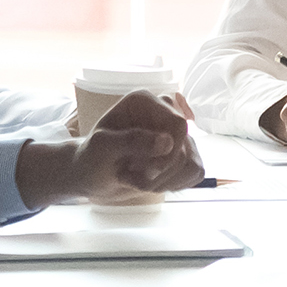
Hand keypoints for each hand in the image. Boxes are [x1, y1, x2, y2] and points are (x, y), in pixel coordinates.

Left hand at [24, 90, 205, 203]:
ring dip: (163, 182)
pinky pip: (194, 172)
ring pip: (191, 163)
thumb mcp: (102, 147)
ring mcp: (175, 135)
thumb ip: (131, 141)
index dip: (167, 153)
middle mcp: (164, 112)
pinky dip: (174, 184)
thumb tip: (167, 143)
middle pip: (184, 147)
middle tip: (130, 174)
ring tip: (137, 179)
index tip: (146, 171)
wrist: (93, 175)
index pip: (177, 124)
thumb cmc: (92, 156)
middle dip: (159, 172)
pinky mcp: (182, 153)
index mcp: (145, 102)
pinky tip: (152, 183)